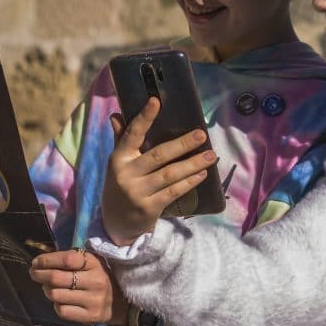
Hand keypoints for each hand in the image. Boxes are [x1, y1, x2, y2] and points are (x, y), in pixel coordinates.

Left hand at [29, 249, 128, 325]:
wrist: (120, 303)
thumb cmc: (98, 278)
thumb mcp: (91, 263)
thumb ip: (71, 260)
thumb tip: (42, 262)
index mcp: (95, 263)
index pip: (67, 259)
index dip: (47, 260)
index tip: (36, 262)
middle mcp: (95, 280)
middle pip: (56, 277)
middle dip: (39, 274)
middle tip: (34, 273)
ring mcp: (93, 299)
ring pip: (56, 295)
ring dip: (47, 290)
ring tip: (48, 288)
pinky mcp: (90, 316)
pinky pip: (62, 310)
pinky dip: (56, 305)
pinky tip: (60, 301)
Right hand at [101, 97, 216, 245]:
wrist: (115, 224)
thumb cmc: (120, 185)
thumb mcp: (117, 164)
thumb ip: (120, 139)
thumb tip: (115, 114)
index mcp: (118, 158)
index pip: (131, 134)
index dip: (143, 117)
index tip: (156, 101)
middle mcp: (126, 174)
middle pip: (158, 155)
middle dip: (182, 144)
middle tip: (201, 134)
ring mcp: (138, 192)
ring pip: (170, 174)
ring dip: (192, 164)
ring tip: (210, 155)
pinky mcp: (149, 207)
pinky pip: (173, 192)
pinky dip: (189, 182)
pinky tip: (202, 174)